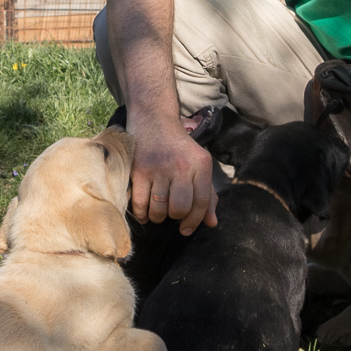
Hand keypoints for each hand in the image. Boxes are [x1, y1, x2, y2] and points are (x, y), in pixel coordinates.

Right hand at [129, 118, 217, 233]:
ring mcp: (158, 168)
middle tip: (171, 211)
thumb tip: (212, 223)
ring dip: (158, 217)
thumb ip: (208, 195)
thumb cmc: (180, 149)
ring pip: (159, 209)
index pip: (202, 202)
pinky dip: (142, 214)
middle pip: (180, 208)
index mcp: (201, 164)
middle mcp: (181, 166)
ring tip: (158, 210)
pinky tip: (145, 211)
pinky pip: (139, 204)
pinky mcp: (138, 170)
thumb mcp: (199, 166)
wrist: (154, 121)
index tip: (187, 230)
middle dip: (175, 217)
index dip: (195, 221)